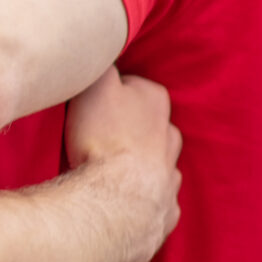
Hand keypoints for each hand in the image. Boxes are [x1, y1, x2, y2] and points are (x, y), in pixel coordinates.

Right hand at [63, 68, 182, 261]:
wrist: (116, 201)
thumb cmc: (104, 139)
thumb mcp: (95, 86)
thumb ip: (102, 64)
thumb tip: (104, 51)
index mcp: (155, 102)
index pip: (133, 86)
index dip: (110, 94)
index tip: (90, 106)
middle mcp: (171, 137)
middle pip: (150, 124)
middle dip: (129, 128)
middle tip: (95, 137)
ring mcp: (170, 176)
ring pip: (157, 162)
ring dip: (137, 164)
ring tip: (106, 171)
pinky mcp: (165, 210)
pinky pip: (155, 198)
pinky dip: (140, 198)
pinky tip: (120, 200)